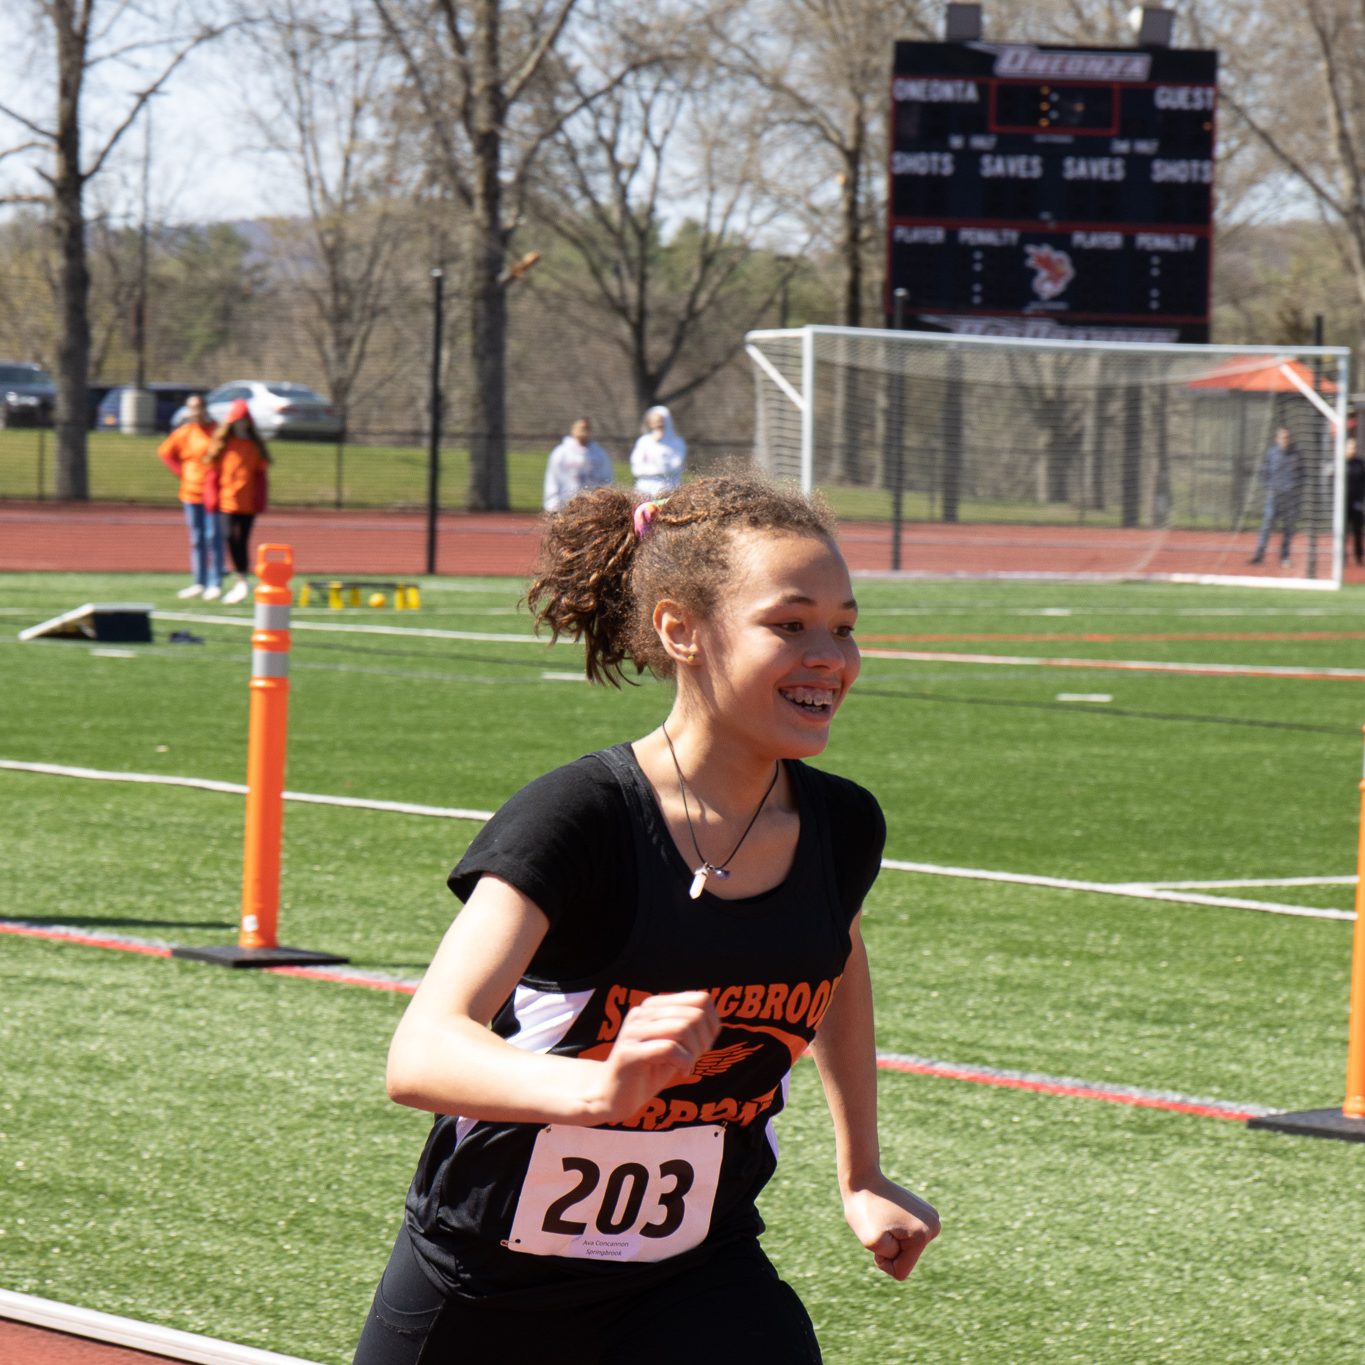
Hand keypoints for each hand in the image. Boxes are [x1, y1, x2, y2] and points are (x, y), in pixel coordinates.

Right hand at [593, 990, 718, 1123]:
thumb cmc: (648, 1070)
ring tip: (687, 1065)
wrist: (613, 1096)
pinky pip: (669, 1049)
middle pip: (693, 1015)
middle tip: (696, 1058)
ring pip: (682, 1029)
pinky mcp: (629, 1053)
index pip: (700, 999)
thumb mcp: (674, 1045)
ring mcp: (633, 1031)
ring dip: (694, 1052)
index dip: (712, 1024)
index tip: (705, 1044)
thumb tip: (713, 1018)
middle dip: (704, 1041)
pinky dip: (684, 1062)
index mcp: (653, 1005)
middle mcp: (642, 1013)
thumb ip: (689, 1028)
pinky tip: (682, 1073)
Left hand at [843, 1175, 939, 1280]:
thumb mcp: (870, 1242)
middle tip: (880, 1225)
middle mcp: (934, 1226)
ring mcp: (932, 1218)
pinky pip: (908, 1238)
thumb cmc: (863, 1210)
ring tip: (885, 1219)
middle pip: (906, 1260)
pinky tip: (890, 1213)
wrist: (863, 1179)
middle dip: (890, 1249)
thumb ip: (891, 1257)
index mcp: (923, 1235)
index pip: (900, 1272)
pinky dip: (895, 1231)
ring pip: (907, 1250)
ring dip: (892, 1240)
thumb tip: (905, 1248)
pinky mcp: (925, 1213)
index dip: (883, 1260)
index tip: (877, 1236)